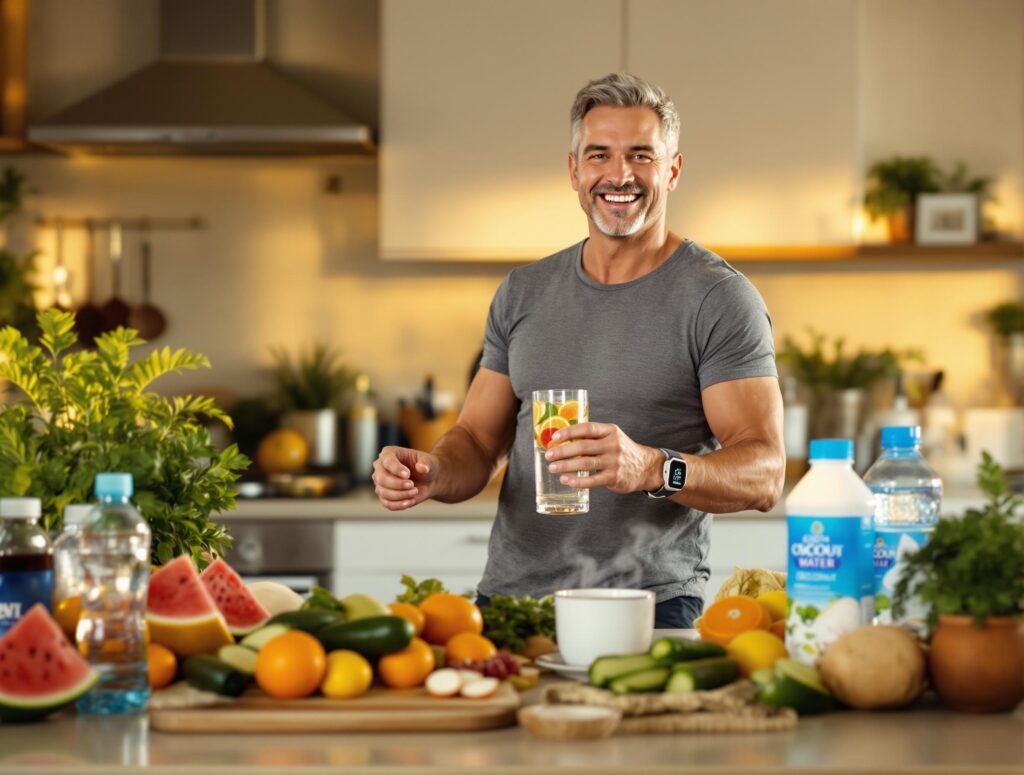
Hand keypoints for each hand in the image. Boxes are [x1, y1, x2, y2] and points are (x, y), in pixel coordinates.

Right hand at [372, 446, 439, 509]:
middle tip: (412, 485)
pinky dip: (399, 504)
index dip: (395, 469)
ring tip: (415, 491)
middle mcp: (381, 467)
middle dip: (397, 484)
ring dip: (400, 495)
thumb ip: (426, 463)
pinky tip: (410, 501)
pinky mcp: (384, 496)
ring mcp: (380, 483)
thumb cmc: (426, 466)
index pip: (387, 461)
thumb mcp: (429, 461)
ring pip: (383, 492)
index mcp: (389, 453)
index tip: (407, 474)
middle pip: (382, 478)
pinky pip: (387, 503)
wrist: (429, 480)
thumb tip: (422, 468)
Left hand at [544, 422, 661, 493]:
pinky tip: (566, 480)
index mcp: (610, 431)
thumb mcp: (612, 437)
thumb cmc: (622, 451)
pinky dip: (578, 481)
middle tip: (549, 455)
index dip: (569, 431)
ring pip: (585, 463)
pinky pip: (592, 480)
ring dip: (566, 466)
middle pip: (583, 446)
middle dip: (563, 451)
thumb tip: (564, 438)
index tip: (555, 436)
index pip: (587, 428)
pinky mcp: (614, 477)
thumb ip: (593, 436)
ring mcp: (614, 462)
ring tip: (553, 468)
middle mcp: (612, 445)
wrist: (645, 467)